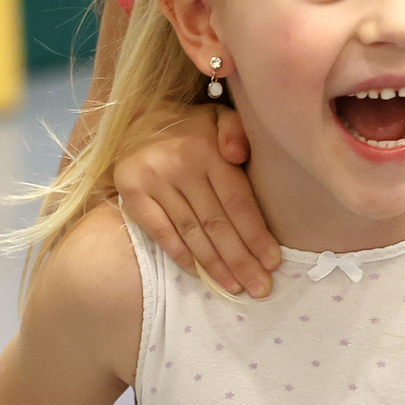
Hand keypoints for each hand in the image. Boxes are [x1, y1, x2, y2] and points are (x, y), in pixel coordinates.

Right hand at [113, 106, 281, 296]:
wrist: (137, 121)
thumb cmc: (191, 129)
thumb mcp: (219, 116)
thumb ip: (237, 130)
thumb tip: (238, 154)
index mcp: (207, 149)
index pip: (237, 200)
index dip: (256, 234)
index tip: (273, 262)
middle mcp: (179, 165)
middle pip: (216, 223)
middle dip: (241, 260)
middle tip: (260, 288)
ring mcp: (153, 180)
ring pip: (191, 232)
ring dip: (215, 265)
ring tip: (235, 287)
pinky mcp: (131, 192)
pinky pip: (161, 232)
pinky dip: (181, 255)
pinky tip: (200, 273)